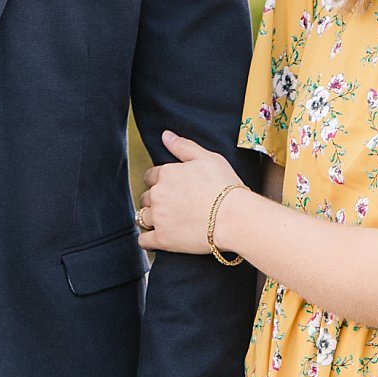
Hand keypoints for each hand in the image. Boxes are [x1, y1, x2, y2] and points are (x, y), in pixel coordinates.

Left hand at [137, 130, 242, 255]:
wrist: (234, 218)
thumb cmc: (225, 186)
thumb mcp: (208, 158)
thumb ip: (183, 146)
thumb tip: (165, 136)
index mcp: (166, 173)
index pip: (151, 176)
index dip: (160, 182)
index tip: (171, 188)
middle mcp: (158, 194)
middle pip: (146, 197)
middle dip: (156, 201)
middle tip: (173, 206)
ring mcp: (159, 218)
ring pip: (143, 217)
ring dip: (151, 219)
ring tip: (167, 222)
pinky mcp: (162, 239)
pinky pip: (144, 240)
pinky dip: (148, 240)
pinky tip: (156, 239)